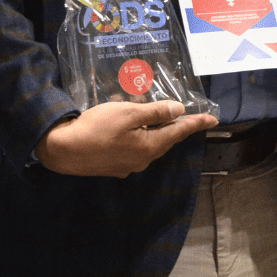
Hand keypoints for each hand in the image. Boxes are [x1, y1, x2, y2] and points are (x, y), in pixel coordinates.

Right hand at [34, 101, 217, 177]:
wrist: (63, 151)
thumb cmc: (97, 128)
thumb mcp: (129, 114)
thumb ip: (156, 112)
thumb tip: (179, 111)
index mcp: (149, 147)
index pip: (179, 133)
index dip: (196, 123)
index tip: (214, 119)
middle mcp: (142, 160)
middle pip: (164, 139)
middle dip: (171, 124)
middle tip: (180, 110)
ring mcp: (127, 166)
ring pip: (147, 142)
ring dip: (150, 127)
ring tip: (144, 110)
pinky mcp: (113, 165)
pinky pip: (133, 146)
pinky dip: (135, 133)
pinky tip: (124, 123)